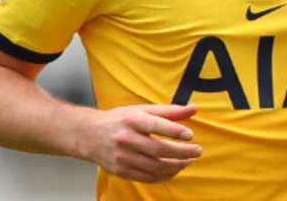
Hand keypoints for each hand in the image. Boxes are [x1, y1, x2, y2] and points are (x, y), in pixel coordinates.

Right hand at [79, 104, 201, 182]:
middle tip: (197, 151)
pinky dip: (164, 175)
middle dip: (181, 152)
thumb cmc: (119, 120)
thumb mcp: (141, 110)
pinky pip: (147, 177)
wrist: (89, 135)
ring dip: (176, 165)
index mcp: (130, 119)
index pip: (155, 125)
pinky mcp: (120, 171)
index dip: (174, 131)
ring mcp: (122, 157)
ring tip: (189, 160)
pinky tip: (174, 169)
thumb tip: (194, 109)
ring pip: (154, 166)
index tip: (190, 135)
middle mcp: (125, 138)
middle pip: (158, 149)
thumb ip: (168, 111)